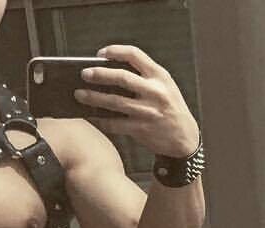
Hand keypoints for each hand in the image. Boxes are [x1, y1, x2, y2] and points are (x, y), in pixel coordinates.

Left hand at [74, 44, 200, 157]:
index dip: (115, 51)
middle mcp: (154, 92)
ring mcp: (147, 112)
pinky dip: (100, 120)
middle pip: (121, 77)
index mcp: (160, 76)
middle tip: (84, 74)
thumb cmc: (171, 109)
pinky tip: (91, 116)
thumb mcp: (166, 86)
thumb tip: (111, 72)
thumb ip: (145, 77)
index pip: (135, 55)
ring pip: (114, 102)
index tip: (100, 54)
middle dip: (99, 74)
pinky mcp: (141, 129)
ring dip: (93, 98)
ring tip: (79, 95)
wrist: (185, 139)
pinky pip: (115, 124)